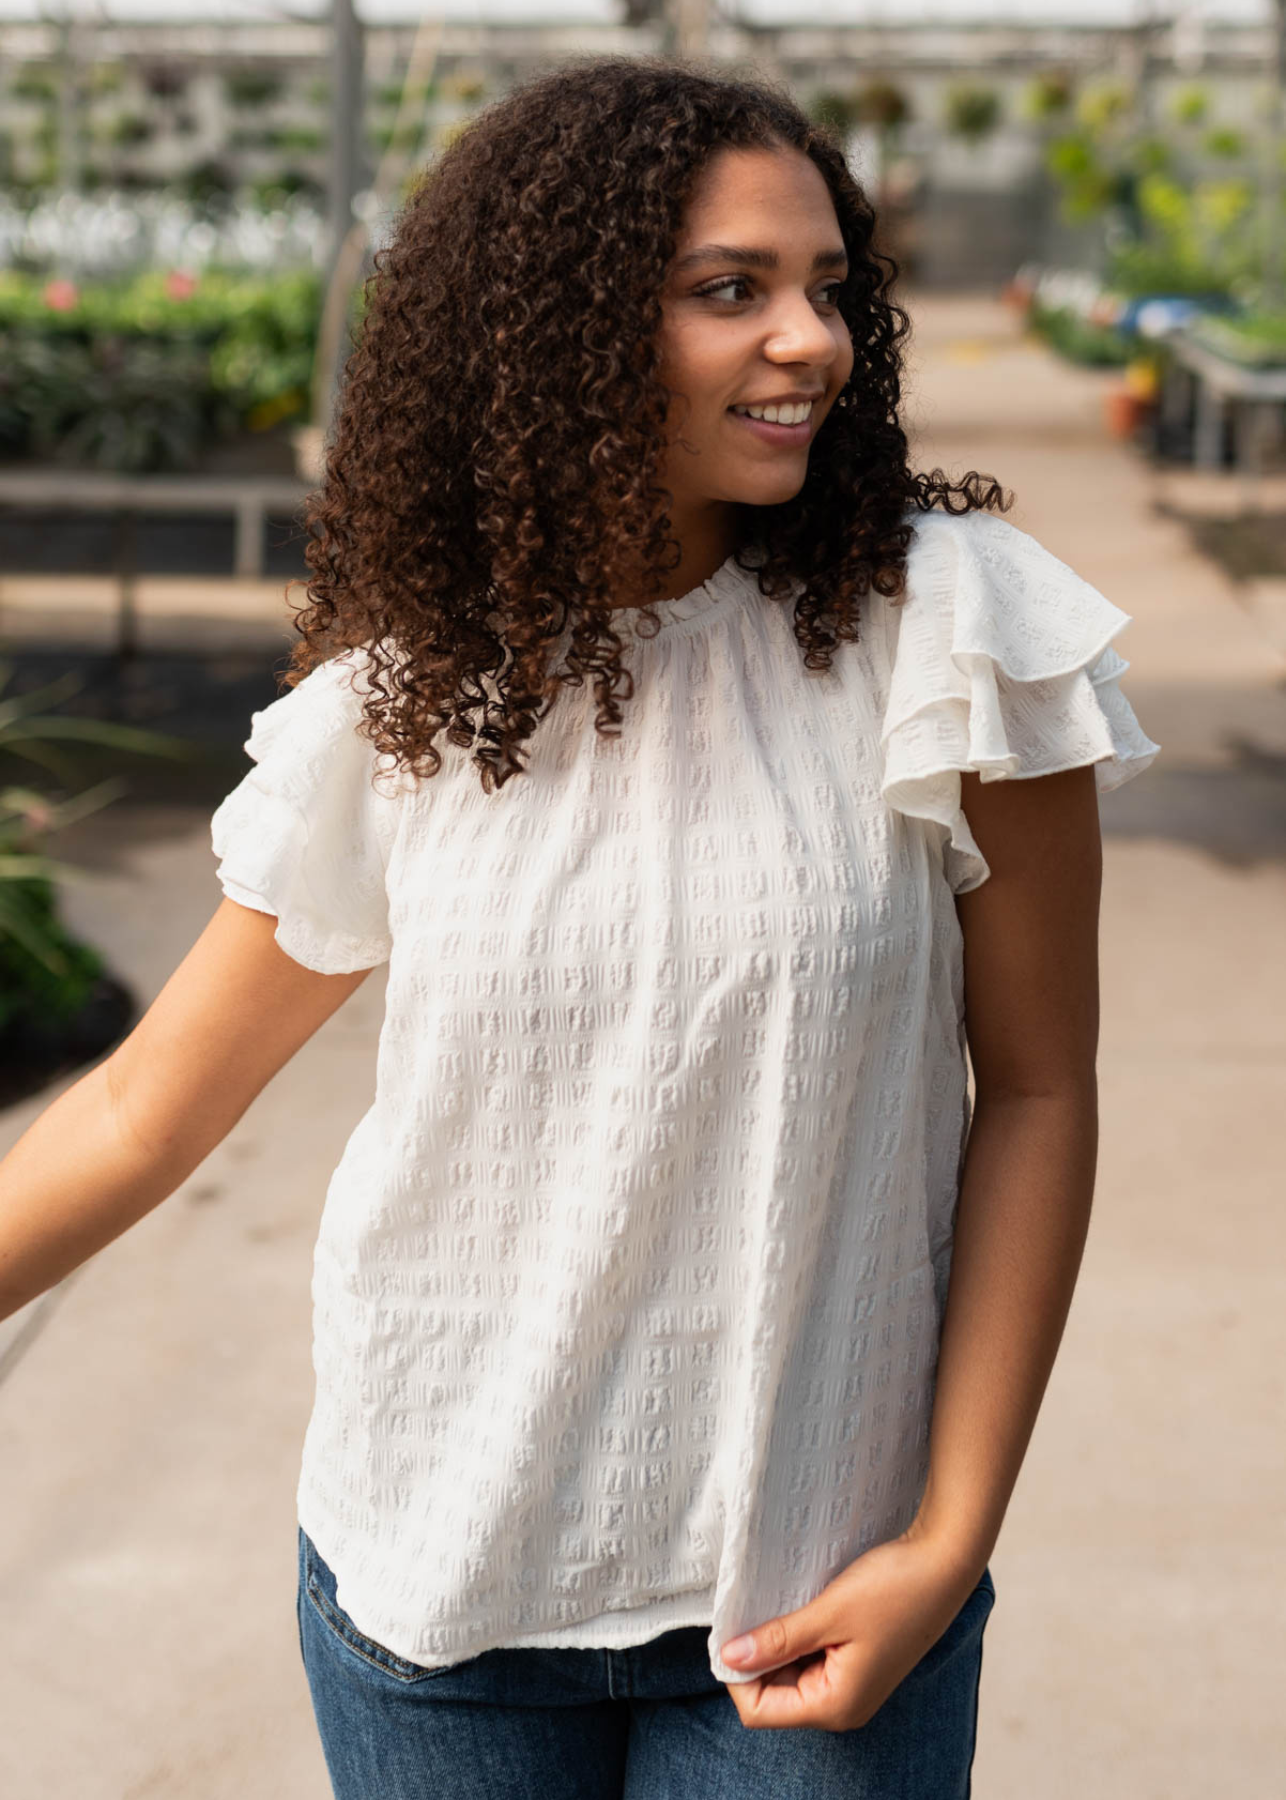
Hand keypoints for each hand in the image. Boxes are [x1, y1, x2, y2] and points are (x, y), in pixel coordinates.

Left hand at [719, 1524, 984, 1732]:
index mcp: (835, 1705)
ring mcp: (850, 1683)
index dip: (736, 1675)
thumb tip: (729, 1656)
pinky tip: (798, 1605)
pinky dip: (797, 1635)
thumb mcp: (828, 1613)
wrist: (944, 1563)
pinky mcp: (856, 1661)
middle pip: (773, 1695)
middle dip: (755, 1656)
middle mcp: (842, 1705)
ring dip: (777, 1642)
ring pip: (790, 1674)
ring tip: (777, 1603)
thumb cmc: (893, 1589)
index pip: (760, 1710)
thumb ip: (778, 1640)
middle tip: (749, 1610)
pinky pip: (810, 1658)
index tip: (731, 1630)